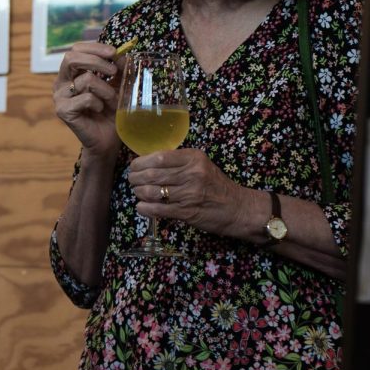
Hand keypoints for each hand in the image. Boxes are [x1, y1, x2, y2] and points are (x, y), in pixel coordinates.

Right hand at [53, 41, 122, 156]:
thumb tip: (122, 54)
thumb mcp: (115, 85)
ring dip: (106, 89)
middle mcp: (62, 82)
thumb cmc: (109, 111)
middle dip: (96, 61)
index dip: (94, 47)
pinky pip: (86, 98)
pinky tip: (100, 110)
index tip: (113, 52)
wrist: (107, 139)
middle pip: (71, 58)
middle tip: (113, 71)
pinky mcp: (63, 111)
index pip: (76, 49)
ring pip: (86, 80)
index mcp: (71, 73)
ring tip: (111, 100)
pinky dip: (99, 103)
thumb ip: (116, 69)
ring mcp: (59, 97)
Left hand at [127, 149, 249, 236]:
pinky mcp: (187, 212)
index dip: (141, 162)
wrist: (237, 208)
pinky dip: (145, 208)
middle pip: (152, 174)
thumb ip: (179, 162)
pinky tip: (141, 207)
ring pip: (152, 192)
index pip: (159, 157)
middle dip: (136, 178)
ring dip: (139, 193)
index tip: (134, 166)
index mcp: (193, 158)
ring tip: (137, 192)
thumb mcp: (201, 165)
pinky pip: (158, 209)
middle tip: (132, 180)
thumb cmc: (216, 185)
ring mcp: (189, 194)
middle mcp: (191, 174)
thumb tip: (149, 162)